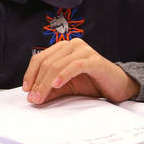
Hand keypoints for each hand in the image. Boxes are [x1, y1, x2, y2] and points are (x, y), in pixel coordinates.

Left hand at [21, 38, 139, 104]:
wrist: (118, 87)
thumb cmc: (91, 83)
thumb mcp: (66, 87)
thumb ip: (50, 89)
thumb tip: (32, 97)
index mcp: (62, 48)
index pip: (39, 59)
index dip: (30, 74)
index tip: (26, 90)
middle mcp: (72, 45)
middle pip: (47, 63)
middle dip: (37, 82)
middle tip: (33, 99)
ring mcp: (84, 50)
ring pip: (57, 65)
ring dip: (46, 83)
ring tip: (41, 97)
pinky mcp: (94, 60)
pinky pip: (75, 66)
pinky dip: (64, 75)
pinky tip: (56, 85)